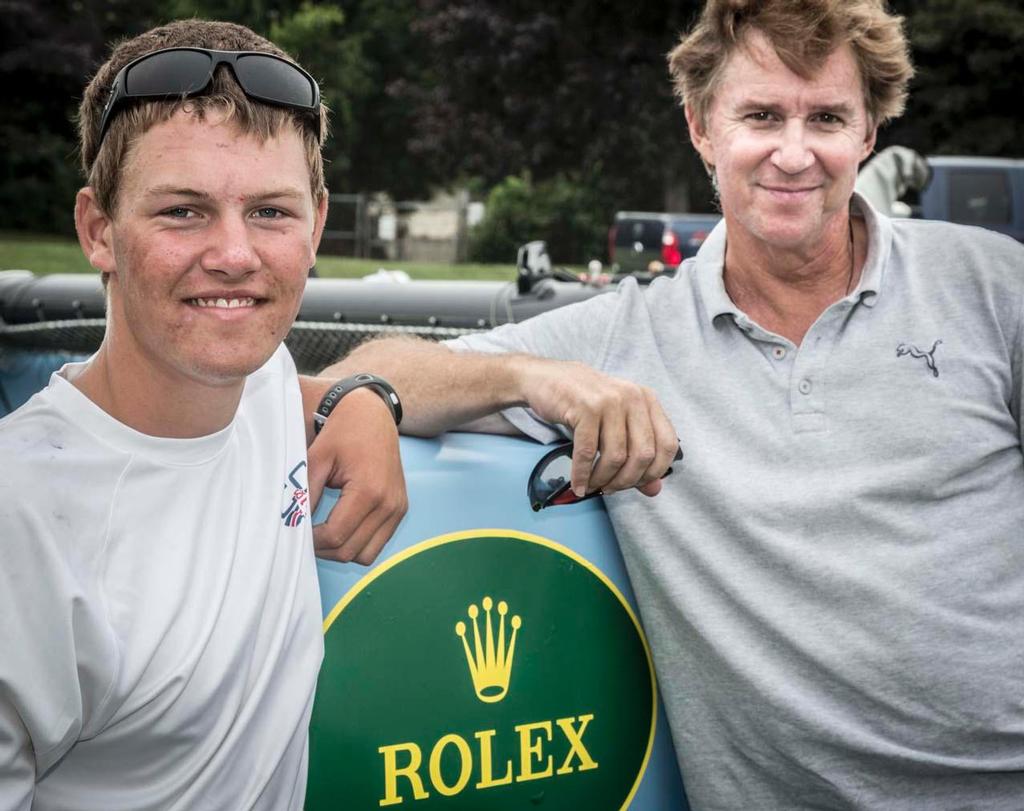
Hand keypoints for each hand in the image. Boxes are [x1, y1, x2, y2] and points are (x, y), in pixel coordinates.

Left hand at [306, 388, 407, 564]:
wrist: (372, 417)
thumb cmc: (344, 433)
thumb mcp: (317, 459)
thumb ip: (305, 495)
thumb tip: (293, 525)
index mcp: (369, 491)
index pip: (336, 536)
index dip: (312, 541)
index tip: (299, 531)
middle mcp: (389, 504)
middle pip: (350, 551)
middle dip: (324, 549)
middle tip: (308, 534)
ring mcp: (397, 509)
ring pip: (366, 555)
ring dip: (342, 550)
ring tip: (326, 532)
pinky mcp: (400, 510)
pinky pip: (378, 543)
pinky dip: (358, 543)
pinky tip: (343, 526)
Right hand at [521, 358, 678, 498]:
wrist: (545, 378)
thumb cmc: (582, 403)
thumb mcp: (615, 424)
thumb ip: (637, 455)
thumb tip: (654, 490)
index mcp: (647, 400)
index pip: (667, 444)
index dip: (654, 471)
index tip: (635, 484)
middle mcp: (633, 397)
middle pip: (644, 454)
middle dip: (627, 480)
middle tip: (611, 489)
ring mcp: (610, 401)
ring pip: (616, 456)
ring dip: (603, 479)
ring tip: (593, 486)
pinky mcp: (586, 408)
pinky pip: (588, 452)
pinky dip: (582, 474)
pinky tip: (579, 484)